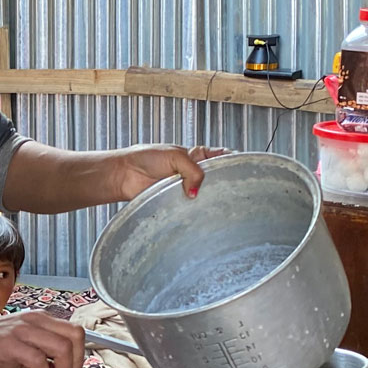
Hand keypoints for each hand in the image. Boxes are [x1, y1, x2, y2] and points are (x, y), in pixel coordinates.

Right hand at [0, 311, 83, 367]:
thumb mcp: (24, 347)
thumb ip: (45, 356)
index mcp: (40, 319)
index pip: (75, 332)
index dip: (80, 356)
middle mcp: (34, 320)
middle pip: (75, 336)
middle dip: (76, 363)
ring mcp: (22, 330)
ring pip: (61, 347)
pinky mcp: (9, 343)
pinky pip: (38, 359)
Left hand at [106, 145, 229, 201]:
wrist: (125, 174)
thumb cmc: (145, 158)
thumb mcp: (175, 156)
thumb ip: (192, 170)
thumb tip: (196, 191)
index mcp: (196, 156)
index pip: (220, 156)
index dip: (232, 160)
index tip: (243, 166)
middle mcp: (193, 173)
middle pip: (216, 179)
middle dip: (223, 184)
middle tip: (231, 190)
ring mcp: (185, 188)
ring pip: (204, 195)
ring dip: (207, 199)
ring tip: (216, 204)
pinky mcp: (176, 202)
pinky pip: (189, 208)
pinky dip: (192, 210)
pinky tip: (197, 212)